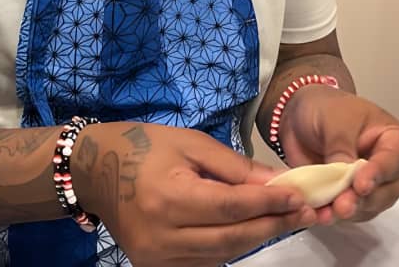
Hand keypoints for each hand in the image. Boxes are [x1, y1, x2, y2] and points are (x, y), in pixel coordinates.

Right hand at [72, 122, 317, 266]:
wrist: (94, 169)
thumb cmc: (142, 145)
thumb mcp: (188, 143)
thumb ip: (232, 166)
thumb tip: (275, 182)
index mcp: (168, 198)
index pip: (230, 208)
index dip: (267, 203)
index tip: (299, 196)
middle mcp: (163, 237)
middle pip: (231, 240)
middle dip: (271, 226)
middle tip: (303, 213)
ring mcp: (157, 259)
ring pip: (221, 256)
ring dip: (255, 238)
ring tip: (281, 219)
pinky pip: (203, 262)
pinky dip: (229, 247)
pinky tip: (247, 230)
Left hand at [272, 86, 398, 222]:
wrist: (300, 115)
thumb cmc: (326, 108)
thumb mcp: (335, 119)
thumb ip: (342, 148)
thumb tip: (347, 179)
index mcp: (397, 140)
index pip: (397, 161)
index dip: (379, 174)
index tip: (361, 185)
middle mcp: (391, 168)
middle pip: (388, 192)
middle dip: (363, 200)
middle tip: (342, 205)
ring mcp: (373, 186)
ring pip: (369, 207)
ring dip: (347, 211)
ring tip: (327, 212)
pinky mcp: (352, 198)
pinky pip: (349, 213)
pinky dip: (334, 214)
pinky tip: (320, 213)